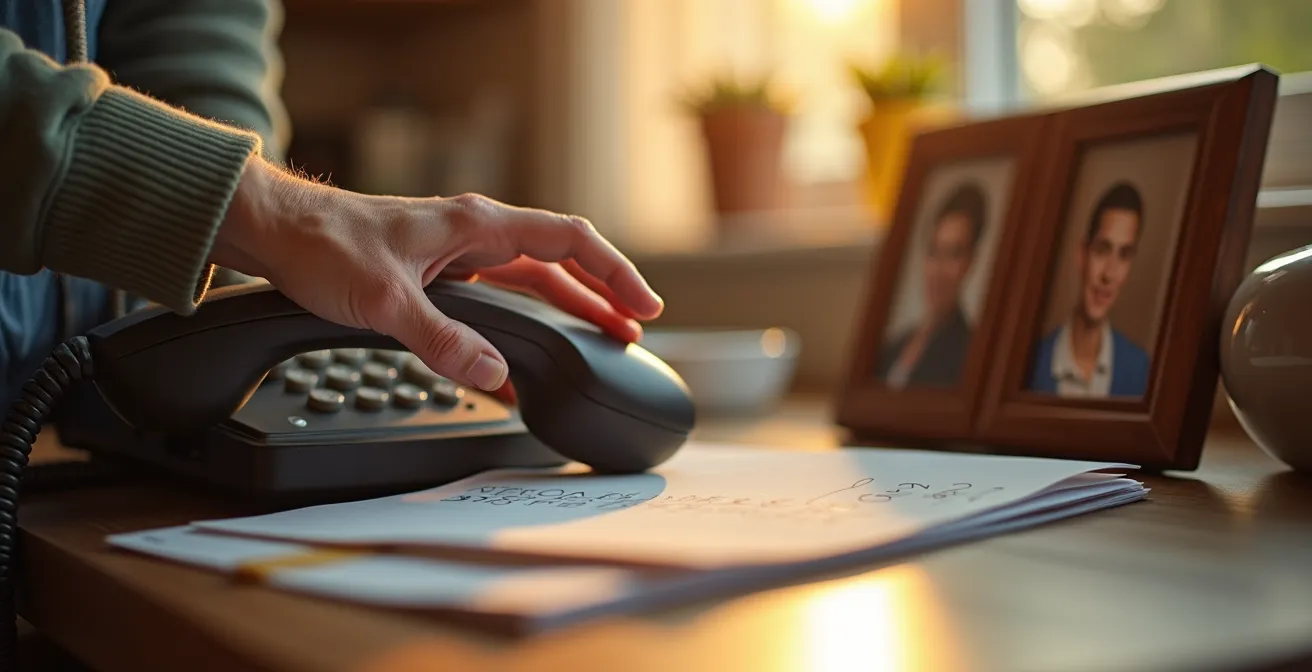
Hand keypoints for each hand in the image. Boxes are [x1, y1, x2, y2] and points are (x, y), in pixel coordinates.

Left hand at [209, 157, 662, 391]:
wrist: (277, 232)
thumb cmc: (324, 245)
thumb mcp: (384, 299)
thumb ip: (441, 339)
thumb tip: (493, 374)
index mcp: (477, 224)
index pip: (568, 240)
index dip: (613, 272)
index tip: (642, 306)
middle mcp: (476, 233)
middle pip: (561, 262)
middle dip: (603, 294)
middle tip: (636, 331)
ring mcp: (460, 253)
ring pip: (534, 279)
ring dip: (571, 307)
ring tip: (602, 339)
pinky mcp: (442, 274)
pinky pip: (501, 298)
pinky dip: (526, 323)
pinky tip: (529, 359)